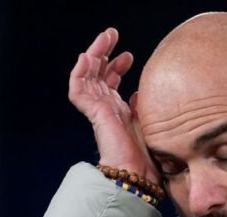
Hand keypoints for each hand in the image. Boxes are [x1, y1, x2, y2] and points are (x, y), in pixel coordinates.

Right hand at [69, 27, 158, 182]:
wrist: (138, 173)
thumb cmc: (146, 156)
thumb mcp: (148, 123)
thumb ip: (142, 107)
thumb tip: (139, 93)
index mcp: (118, 111)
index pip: (111, 83)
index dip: (117, 66)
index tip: (129, 55)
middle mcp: (106, 108)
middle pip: (98, 74)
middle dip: (104, 52)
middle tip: (112, 35)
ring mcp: (98, 110)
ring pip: (88, 76)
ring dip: (94, 54)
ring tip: (104, 37)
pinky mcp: (93, 113)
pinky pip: (78, 89)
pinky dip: (79, 72)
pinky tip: (86, 57)